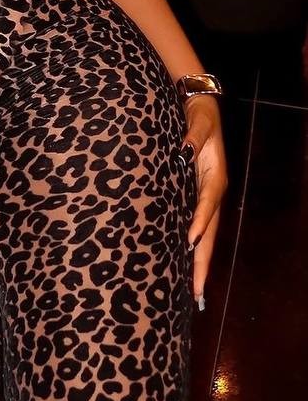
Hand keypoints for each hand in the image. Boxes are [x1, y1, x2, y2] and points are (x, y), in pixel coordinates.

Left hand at [181, 94, 227, 308]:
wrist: (201, 108)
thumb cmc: (199, 115)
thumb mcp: (199, 121)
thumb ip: (194, 134)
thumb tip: (185, 148)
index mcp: (215, 177)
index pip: (207, 204)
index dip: (199, 222)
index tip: (190, 242)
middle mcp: (214, 193)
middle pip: (210, 232)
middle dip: (203, 262)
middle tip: (197, 292)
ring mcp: (207, 200)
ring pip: (205, 236)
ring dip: (199, 262)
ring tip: (194, 291)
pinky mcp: (198, 199)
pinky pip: (198, 229)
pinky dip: (194, 249)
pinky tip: (185, 264)